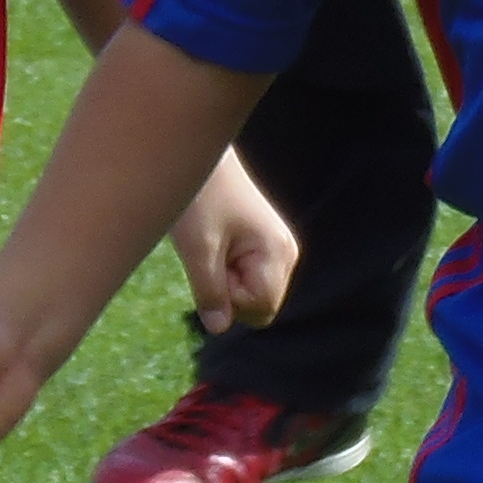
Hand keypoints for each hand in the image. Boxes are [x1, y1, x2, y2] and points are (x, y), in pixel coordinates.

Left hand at [171, 158, 295, 333]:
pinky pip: (244, 277)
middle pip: (259, 306)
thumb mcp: (198, 249)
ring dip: (224, 280)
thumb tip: (218, 328)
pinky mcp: (259, 243)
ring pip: (250, 293)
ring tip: (211, 244)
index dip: (230, 301)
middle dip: (229, 293)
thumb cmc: (200, 197)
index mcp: (278, 253)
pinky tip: (214, 241)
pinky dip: (224, 269)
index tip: (213, 266)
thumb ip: (210, 292)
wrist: (199, 153)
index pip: (260, 310)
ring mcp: (274, 247)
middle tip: (211, 255)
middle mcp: (285, 253)